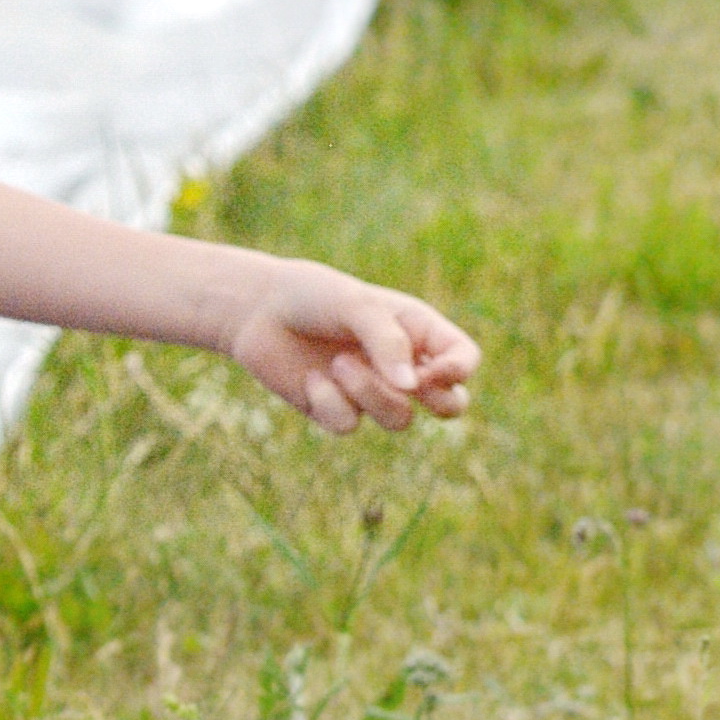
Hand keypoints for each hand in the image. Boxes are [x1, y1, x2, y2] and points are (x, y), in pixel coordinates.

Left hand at [225, 262, 477, 433]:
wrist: (256, 310)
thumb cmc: (313, 296)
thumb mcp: (355, 305)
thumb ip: (386, 341)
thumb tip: (411, 388)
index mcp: (417, 332)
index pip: (463, 359)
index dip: (458, 371)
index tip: (432, 370)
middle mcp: (401, 366)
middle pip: (450, 405)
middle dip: (439, 402)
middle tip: (408, 384)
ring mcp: (371, 391)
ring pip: (398, 419)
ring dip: (370, 394)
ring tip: (338, 363)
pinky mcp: (336, 409)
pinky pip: (350, 424)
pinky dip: (330, 401)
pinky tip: (311, 379)